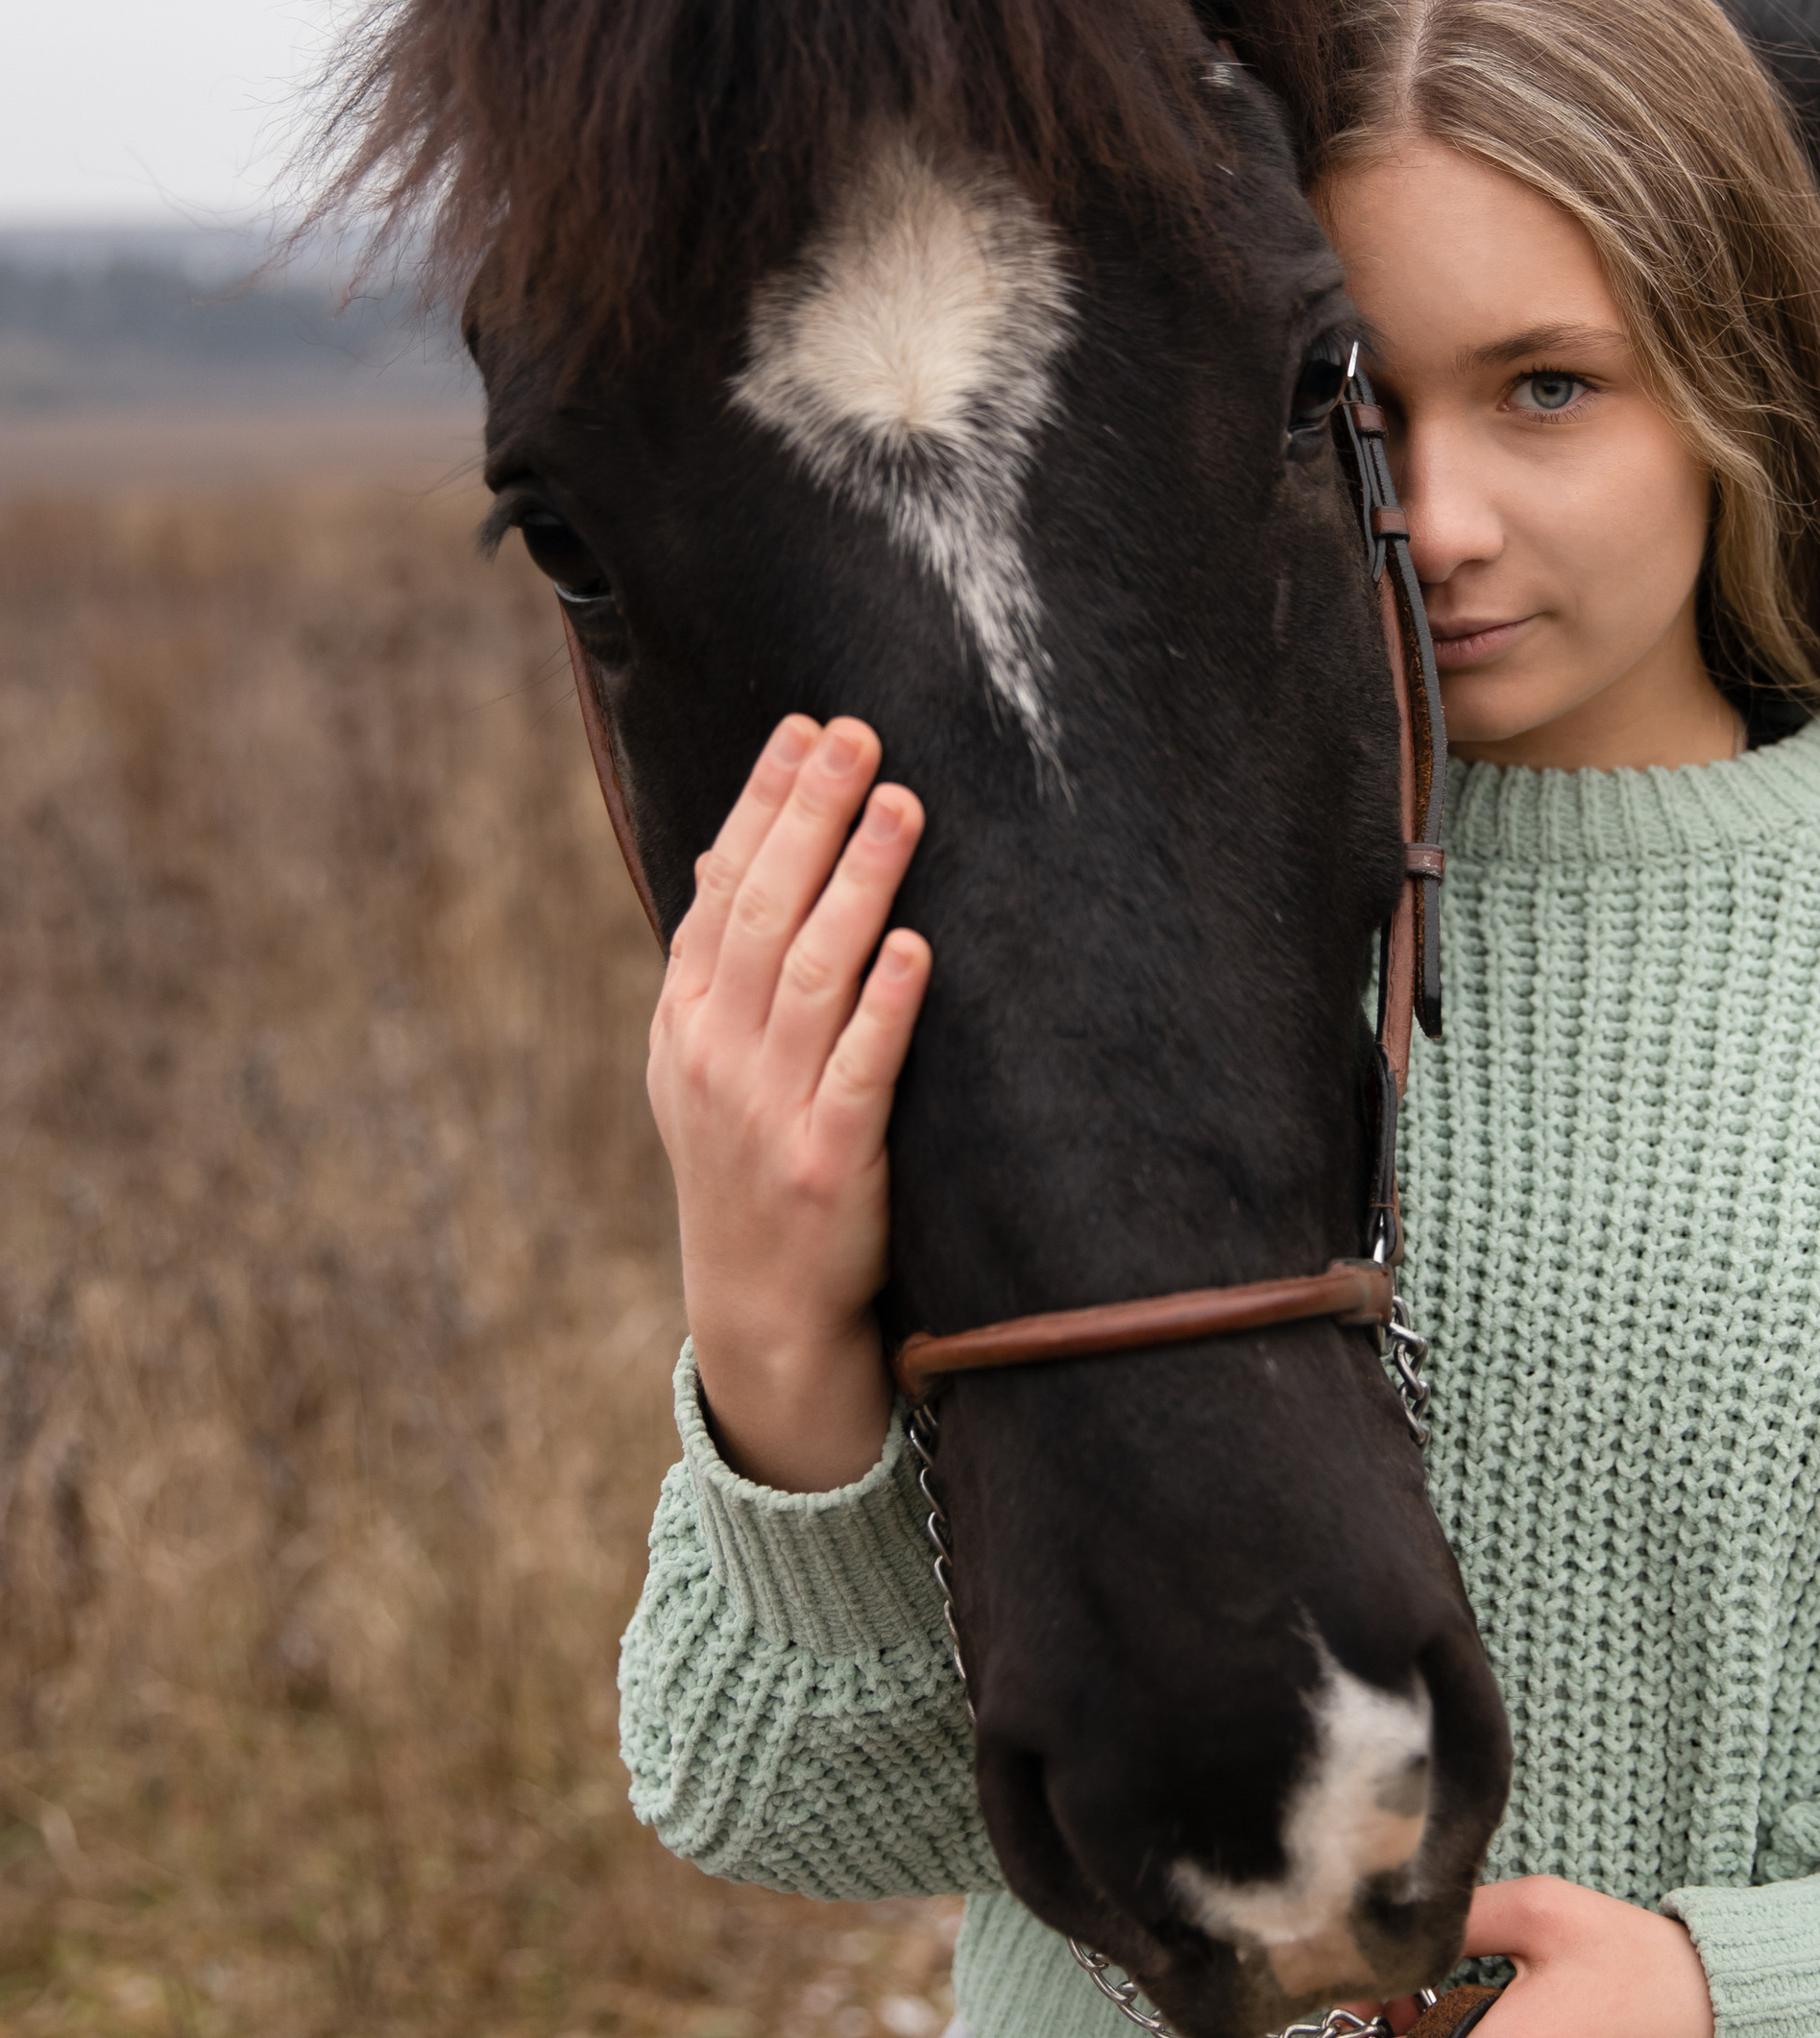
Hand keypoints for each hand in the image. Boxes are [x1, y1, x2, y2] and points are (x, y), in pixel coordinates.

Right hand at [647, 713, 930, 1491]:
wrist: (759, 1308)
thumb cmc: (746, 1161)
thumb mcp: (702, 1063)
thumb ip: (721, 963)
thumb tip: (741, 845)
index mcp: (687, 1021)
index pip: (722, 889)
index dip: (761, 804)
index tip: (805, 728)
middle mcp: (720, 1055)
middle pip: (767, 913)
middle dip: (812, 816)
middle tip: (861, 737)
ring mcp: (771, 1110)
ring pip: (814, 974)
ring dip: (859, 883)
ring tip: (902, 806)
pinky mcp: (831, 1164)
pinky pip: (860, 1073)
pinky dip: (885, 1009)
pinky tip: (913, 947)